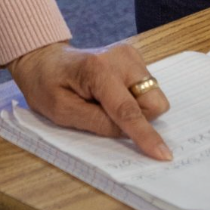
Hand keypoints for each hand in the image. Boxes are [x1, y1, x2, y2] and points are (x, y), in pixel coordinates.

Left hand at [6, 41, 171, 159]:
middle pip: (153, 101)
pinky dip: (134, 98)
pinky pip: (147, 89)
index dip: (145, 134)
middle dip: (140, 118)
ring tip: (105, 103)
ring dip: (135, 108)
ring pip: (153, 96)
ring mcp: (130, 54)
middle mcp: (122, 57)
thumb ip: (97, 123)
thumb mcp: (63, 113)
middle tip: (108, 117)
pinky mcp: (134, 57)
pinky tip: (111, 94)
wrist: (46, 60)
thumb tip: (127, 133)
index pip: (128, 110)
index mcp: (99, 70)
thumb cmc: (48, 85)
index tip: (162, 154)